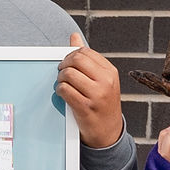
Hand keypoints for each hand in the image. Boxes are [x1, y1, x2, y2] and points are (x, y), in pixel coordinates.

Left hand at [57, 33, 125, 151]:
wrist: (108, 132)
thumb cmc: (103, 103)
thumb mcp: (101, 80)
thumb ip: (87, 58)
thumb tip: (74, 36)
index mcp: (110, 72)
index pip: (85, 52)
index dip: (71, 55)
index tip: (68, 63)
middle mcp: (105, 82)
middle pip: (76, 60)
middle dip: (64, 64)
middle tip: (62, 72)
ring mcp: (96, 95)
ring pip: (68, 74)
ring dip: (60, 78)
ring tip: (63, 84)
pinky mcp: (85, 107)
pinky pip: (64, 90)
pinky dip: (59, 90)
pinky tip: (63, 93)